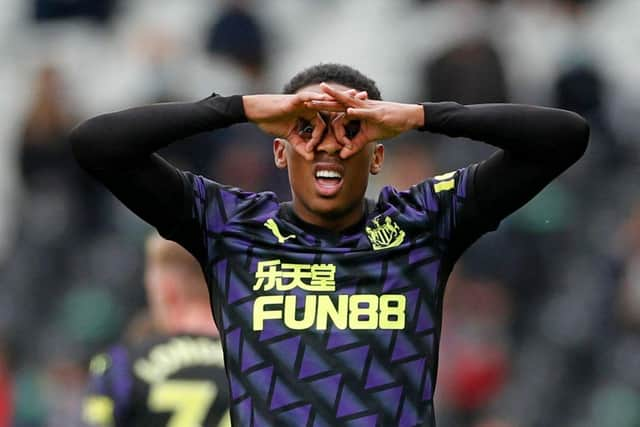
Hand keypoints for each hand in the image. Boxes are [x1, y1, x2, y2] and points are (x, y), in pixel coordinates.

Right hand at [243, 89, 367, 159]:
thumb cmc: (271, 122)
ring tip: (354, 95)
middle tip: (366, 97)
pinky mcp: (295, 100)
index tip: (353, 128)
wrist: (256, 112)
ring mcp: (303, 101)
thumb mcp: (289, 137)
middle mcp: (309, 104)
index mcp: (309, 112)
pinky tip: (330, 98)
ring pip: (325, 99)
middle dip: (349, 101)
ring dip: (340, 97)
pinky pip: (310, 99)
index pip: (328, 119)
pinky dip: (320, 99)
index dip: (339, 124)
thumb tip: (311, 157)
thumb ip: (301, 146)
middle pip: (333, 103)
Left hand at [305, 83, 424, 158]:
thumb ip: (355, 144)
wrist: (408, 117)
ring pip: (347, 102)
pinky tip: (347, 111)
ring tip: (320, 95)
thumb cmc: (390, 124)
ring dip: (333, 99)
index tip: (310, 111)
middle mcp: (360, 106)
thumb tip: (342, 155)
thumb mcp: (370, 136)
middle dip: (320, 101)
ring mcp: (368, 108)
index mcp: (356, 111)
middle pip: (336, 103)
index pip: (336, 112)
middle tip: (303, 99)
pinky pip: (365, 112)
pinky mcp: (377, 113)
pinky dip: (356, 112)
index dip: (323, 112)